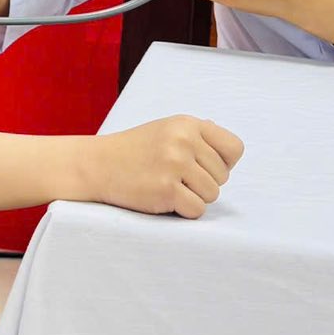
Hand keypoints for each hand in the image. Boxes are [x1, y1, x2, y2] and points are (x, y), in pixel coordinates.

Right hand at [89, 115, 243, 219]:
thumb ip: (199, 135)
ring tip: (170, 187)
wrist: (98, 164)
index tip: (205, 167)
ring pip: (212, 194)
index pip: (235, 148)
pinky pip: (197, 210)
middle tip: (178, 178)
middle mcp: (184, 141)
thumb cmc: (136, 149)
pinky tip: (166, 199)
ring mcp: (175, 164)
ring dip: (195, 197)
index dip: (225, 163)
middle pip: (223, 176)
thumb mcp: (167, 129)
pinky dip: (184, 211)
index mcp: (188, 124)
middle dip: (204, 183)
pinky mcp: (166, 189)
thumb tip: (231, 149)